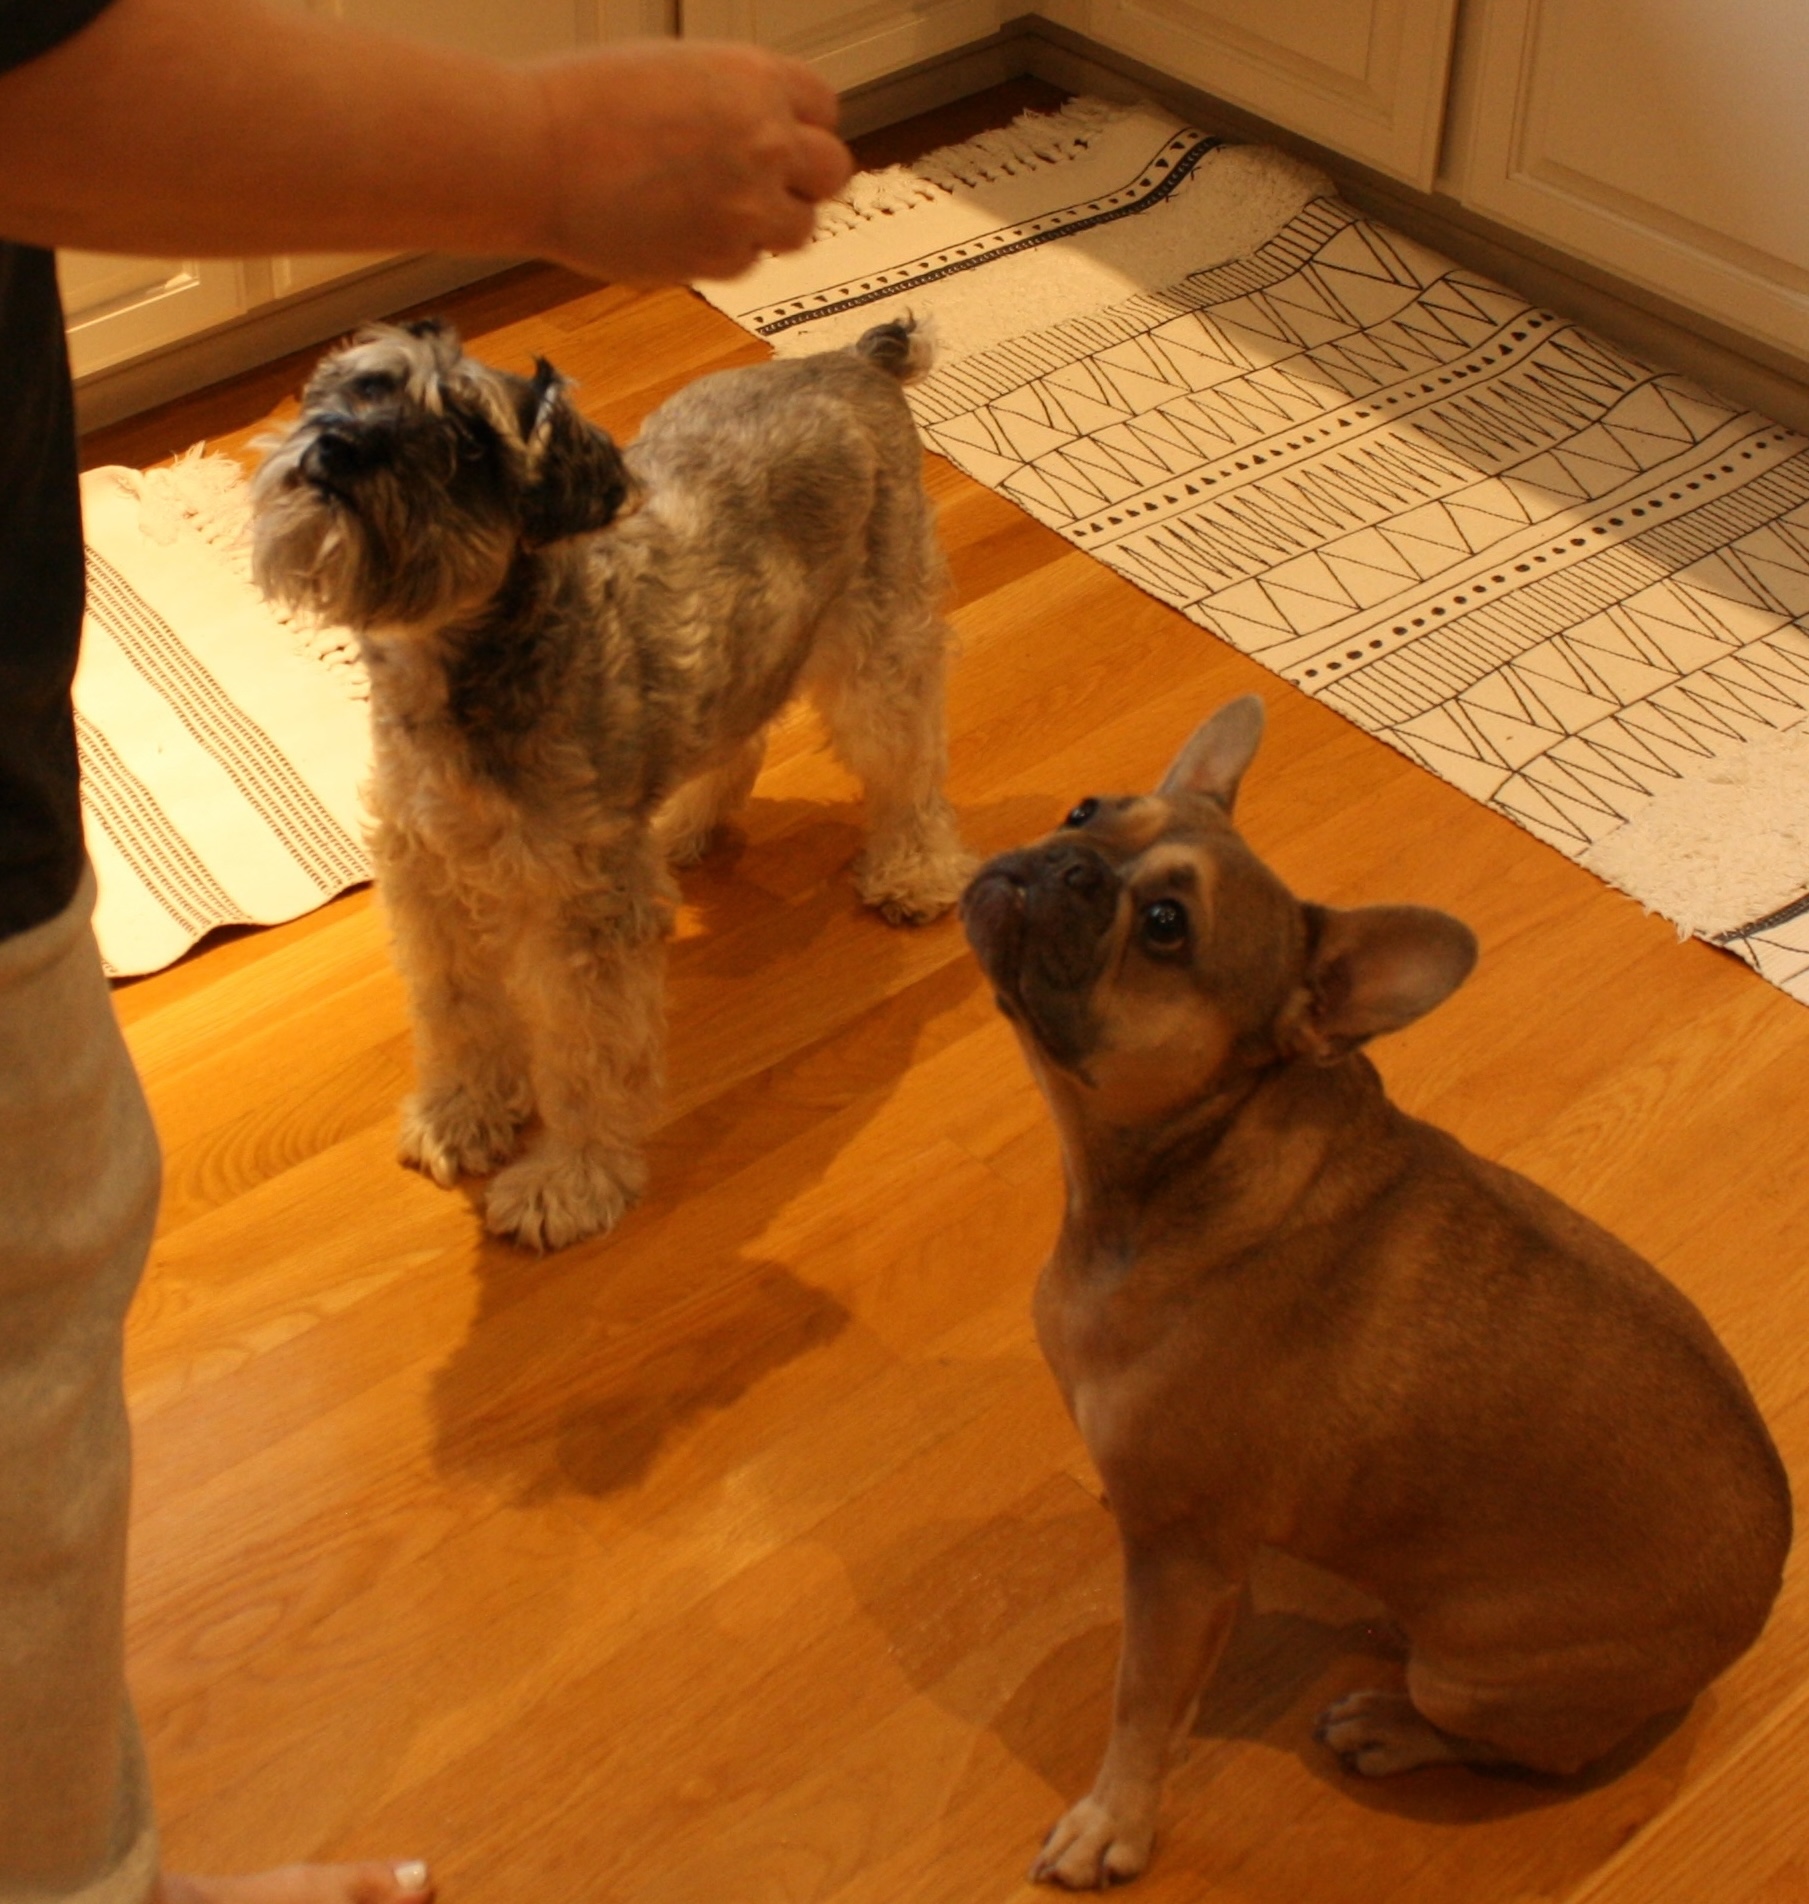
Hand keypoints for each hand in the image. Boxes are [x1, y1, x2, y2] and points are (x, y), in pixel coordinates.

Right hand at [530, 39, 852, 283]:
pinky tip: (678, 229)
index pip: (823, 109)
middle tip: (767, 186)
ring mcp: (749, 206)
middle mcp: (765, 141)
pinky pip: (749, 261)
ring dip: (771, 223)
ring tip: (719, 213)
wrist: (535, 156)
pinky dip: (724, 252)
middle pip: (833, 171)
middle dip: (804, 180)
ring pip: (801, 228)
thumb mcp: (676, 71)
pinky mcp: (722, 258)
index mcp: (755, 79)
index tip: (783, 143)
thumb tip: (762, 131)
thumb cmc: (582, 105)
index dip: (801, 127)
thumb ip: (734, 103)